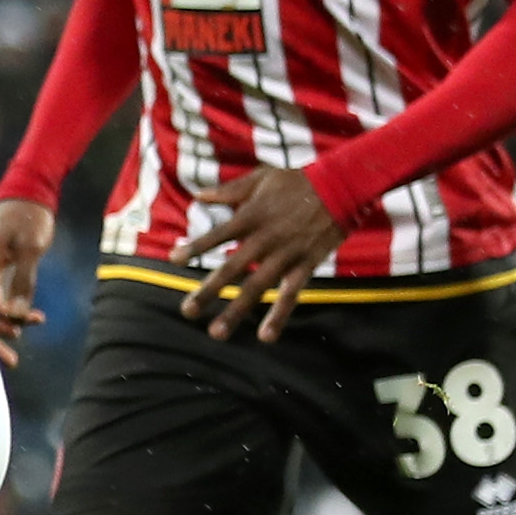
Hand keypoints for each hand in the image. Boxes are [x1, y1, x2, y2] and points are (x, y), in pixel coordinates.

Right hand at [0, 197, 53, 367]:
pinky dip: (9, 311)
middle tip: (11, 362)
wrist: (28, 194)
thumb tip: (18, 312)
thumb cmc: (28, 217)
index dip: (6, 317)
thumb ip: (24, 279)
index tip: (26, 321)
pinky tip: (26, 321)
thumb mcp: (31, 248)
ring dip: (5, 325)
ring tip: (20, 343)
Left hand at [178, 165, 342, 338]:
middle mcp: (263, 239)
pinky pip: (290, 295)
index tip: (174, 259)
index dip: (195, 247)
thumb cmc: (298, 180)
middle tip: (187, 312)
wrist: (341, 185)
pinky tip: (265, 336)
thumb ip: (228, 190)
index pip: (216, 235)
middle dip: (208, 291)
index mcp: (250, 216)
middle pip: (231, 269)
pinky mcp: (305, 266)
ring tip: (216, 333)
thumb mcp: (260, 177)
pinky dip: (278, 316)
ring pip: (256, 288)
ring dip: (236, 311)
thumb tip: (198, 194)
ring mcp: (284, 255)